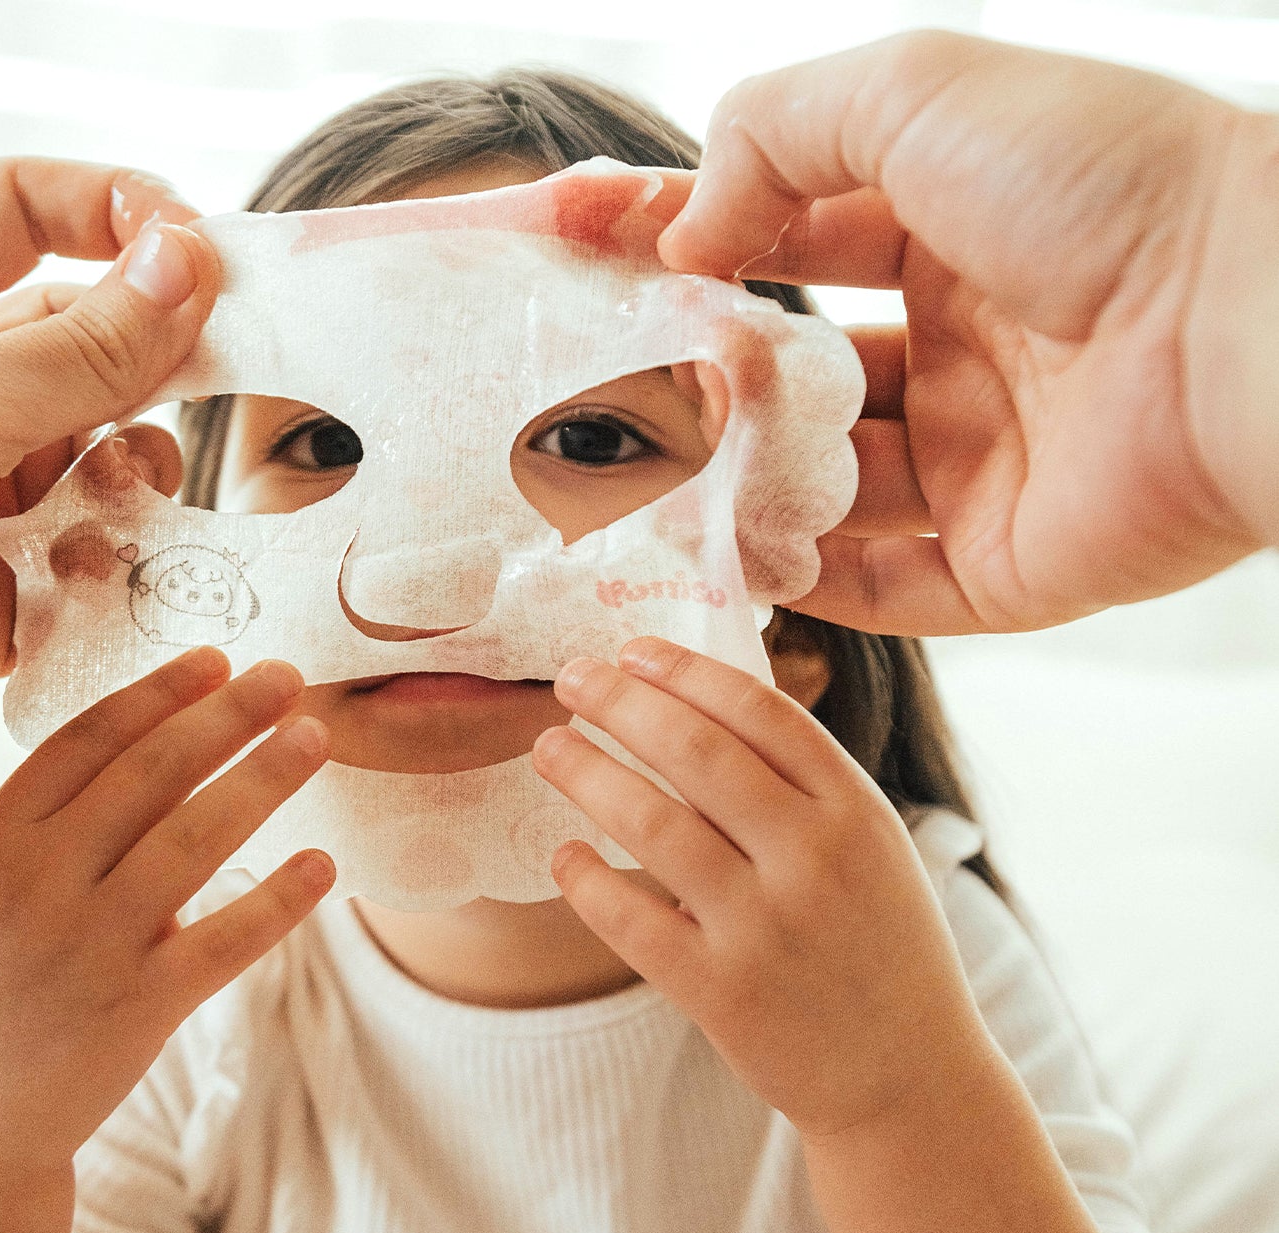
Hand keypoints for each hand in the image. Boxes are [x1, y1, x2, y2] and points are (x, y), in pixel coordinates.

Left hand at [0, 158, 220, 800]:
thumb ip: (79, 351)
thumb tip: (184, 269)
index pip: (15, 217)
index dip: (111, 214)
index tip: (198, 249)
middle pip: (76, 351)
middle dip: (151, 360)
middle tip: (226, 373)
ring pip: (91, 472)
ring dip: (133, 482)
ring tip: (133, 499)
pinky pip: (77, 580)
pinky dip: (111, 580)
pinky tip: (110, 580)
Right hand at [0, 648, 332, 1173]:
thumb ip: (65, 824)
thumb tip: (172, 742)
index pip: (85, 741)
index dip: (158, 694)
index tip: (216, 660)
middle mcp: (36, 884)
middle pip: (150, 774)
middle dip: (226, 716)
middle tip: (289, 675)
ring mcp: (88, 947)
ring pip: (195, 840)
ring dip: (264, 779)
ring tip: (316, 736)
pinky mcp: (137, 1008)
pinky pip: (225, 939)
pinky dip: (280, 898)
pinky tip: (324, 864)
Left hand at [533, 638, 984, 1136]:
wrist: (908, 1080)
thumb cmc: (878, 948)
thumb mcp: (870, 850)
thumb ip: (801, 787)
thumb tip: (696, 707)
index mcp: (856, 812)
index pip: (761, 712)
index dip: (687, 672)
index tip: (633, 650)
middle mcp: (815, 860)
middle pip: (698, 753)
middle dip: (623, 703)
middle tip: (571, 678)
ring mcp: (767, 928)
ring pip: (653, 825)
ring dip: (587, 774)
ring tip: (549, 747)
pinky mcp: (723, 993)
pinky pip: (630, 921)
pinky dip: (585, 881)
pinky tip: (561, 854)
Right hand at [660, 32, 1278, 632]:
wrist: (1249, 328)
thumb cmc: (1101, 188)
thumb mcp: (920, 90)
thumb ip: (777, 132)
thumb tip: (689, 233)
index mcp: (949, 234)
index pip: (782, 239)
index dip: (680, 240)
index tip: (574, 247)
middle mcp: (959, 354)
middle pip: (792, 381)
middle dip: (700, 380)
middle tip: (606, 389)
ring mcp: (978, 466)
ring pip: (822, 492)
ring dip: (738, 486)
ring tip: (652, 483)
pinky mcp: (1000, 569)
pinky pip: (881, 589)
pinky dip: (803, 581)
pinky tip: (730, 561)